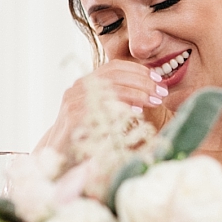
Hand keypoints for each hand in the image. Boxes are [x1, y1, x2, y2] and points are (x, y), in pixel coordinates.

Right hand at [36, 60, 168, 153]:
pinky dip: (121, 107)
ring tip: (155, 101)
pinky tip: (137, 113)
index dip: (139, 70)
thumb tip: (153, 90)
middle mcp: (78, 87)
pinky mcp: (72, 116)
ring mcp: (73, 100)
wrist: (60, 155)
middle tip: (161, 92)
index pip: (115, 66)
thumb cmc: (89, 134)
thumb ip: (122, 99)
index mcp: (87, 82)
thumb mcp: (107, 112)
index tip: (158, 78)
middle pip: (114, 75)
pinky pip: (100, 107)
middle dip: (142, 81)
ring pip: (109, 88)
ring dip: (137, 93)